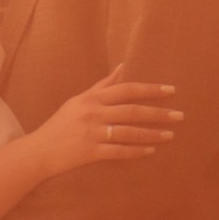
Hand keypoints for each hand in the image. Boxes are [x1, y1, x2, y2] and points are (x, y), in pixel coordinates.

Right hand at [34, 65, 181, 180]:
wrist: (39, 151)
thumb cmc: (61, 124)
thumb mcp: (79, 100)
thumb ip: (102, 85)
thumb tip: (123, 67)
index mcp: (91, 99)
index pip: (126, 89)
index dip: (150, 90)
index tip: (171, 91)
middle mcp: (93, 113)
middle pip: (132, 110)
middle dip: (158, 113)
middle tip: (179, 116)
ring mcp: (92, 133)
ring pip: (129, 132)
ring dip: (152, 134)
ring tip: (170, 135)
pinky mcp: (90, 152)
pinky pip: (119, 151)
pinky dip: (136, 151)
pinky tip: (150, 151)